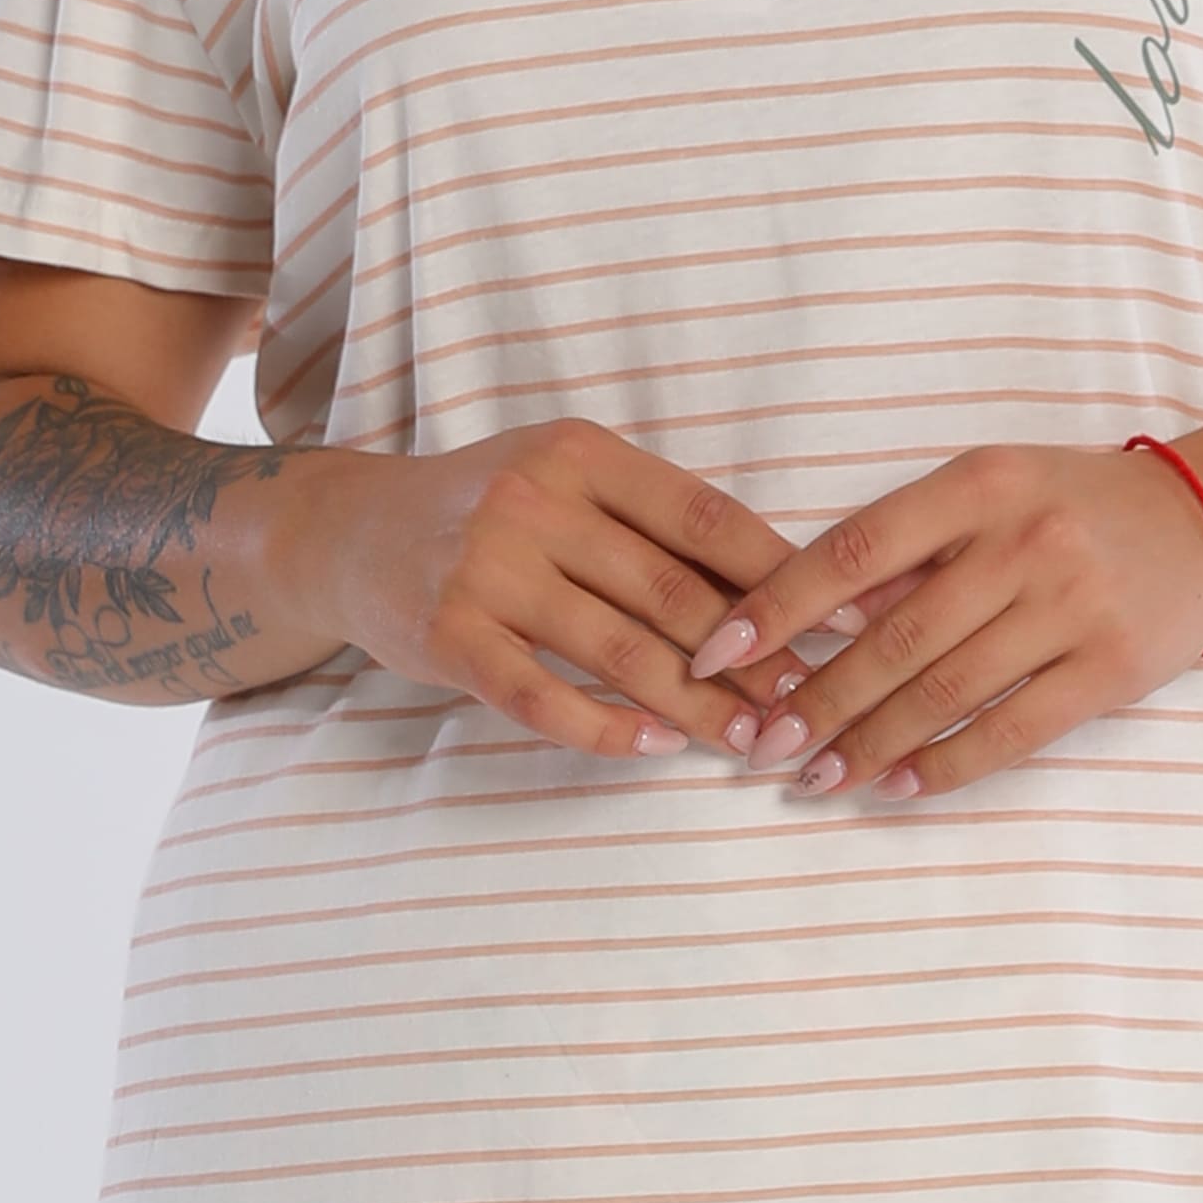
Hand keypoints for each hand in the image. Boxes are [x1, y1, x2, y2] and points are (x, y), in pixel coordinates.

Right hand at [264, 421, 793, 763]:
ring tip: (749, 741)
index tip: (849, 619)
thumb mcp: (566, 483)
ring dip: (697, 707)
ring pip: (619, 653)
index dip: (786, 573)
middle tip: (809, 703)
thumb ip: (652, 525)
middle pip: (673, 594)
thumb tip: (781, 589)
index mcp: (581, 455)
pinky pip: (544, 698)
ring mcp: (486, 570)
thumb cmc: (486, 510)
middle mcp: (533, 502)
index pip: (706, 518)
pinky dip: (606, 729)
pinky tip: (655, 747)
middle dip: (753, 658)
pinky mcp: (450, 637)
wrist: (352, 535)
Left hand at [682, 442, 1202, 803]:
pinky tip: (891, 788)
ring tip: (812, 777)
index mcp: (979, 485)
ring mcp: (1072, 609)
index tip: (716, 654)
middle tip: (758, 745)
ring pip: (944, 693)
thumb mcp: (988, 491)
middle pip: (894, 639)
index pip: (852, 552)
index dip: (777, 609)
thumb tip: (806, 621)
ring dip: (867, 744)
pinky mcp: (1109, 671)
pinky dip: (942, 767)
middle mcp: (1024, 542)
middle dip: (816, 699)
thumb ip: (907, 548)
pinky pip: (1009, 732)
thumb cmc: (1070, 507)